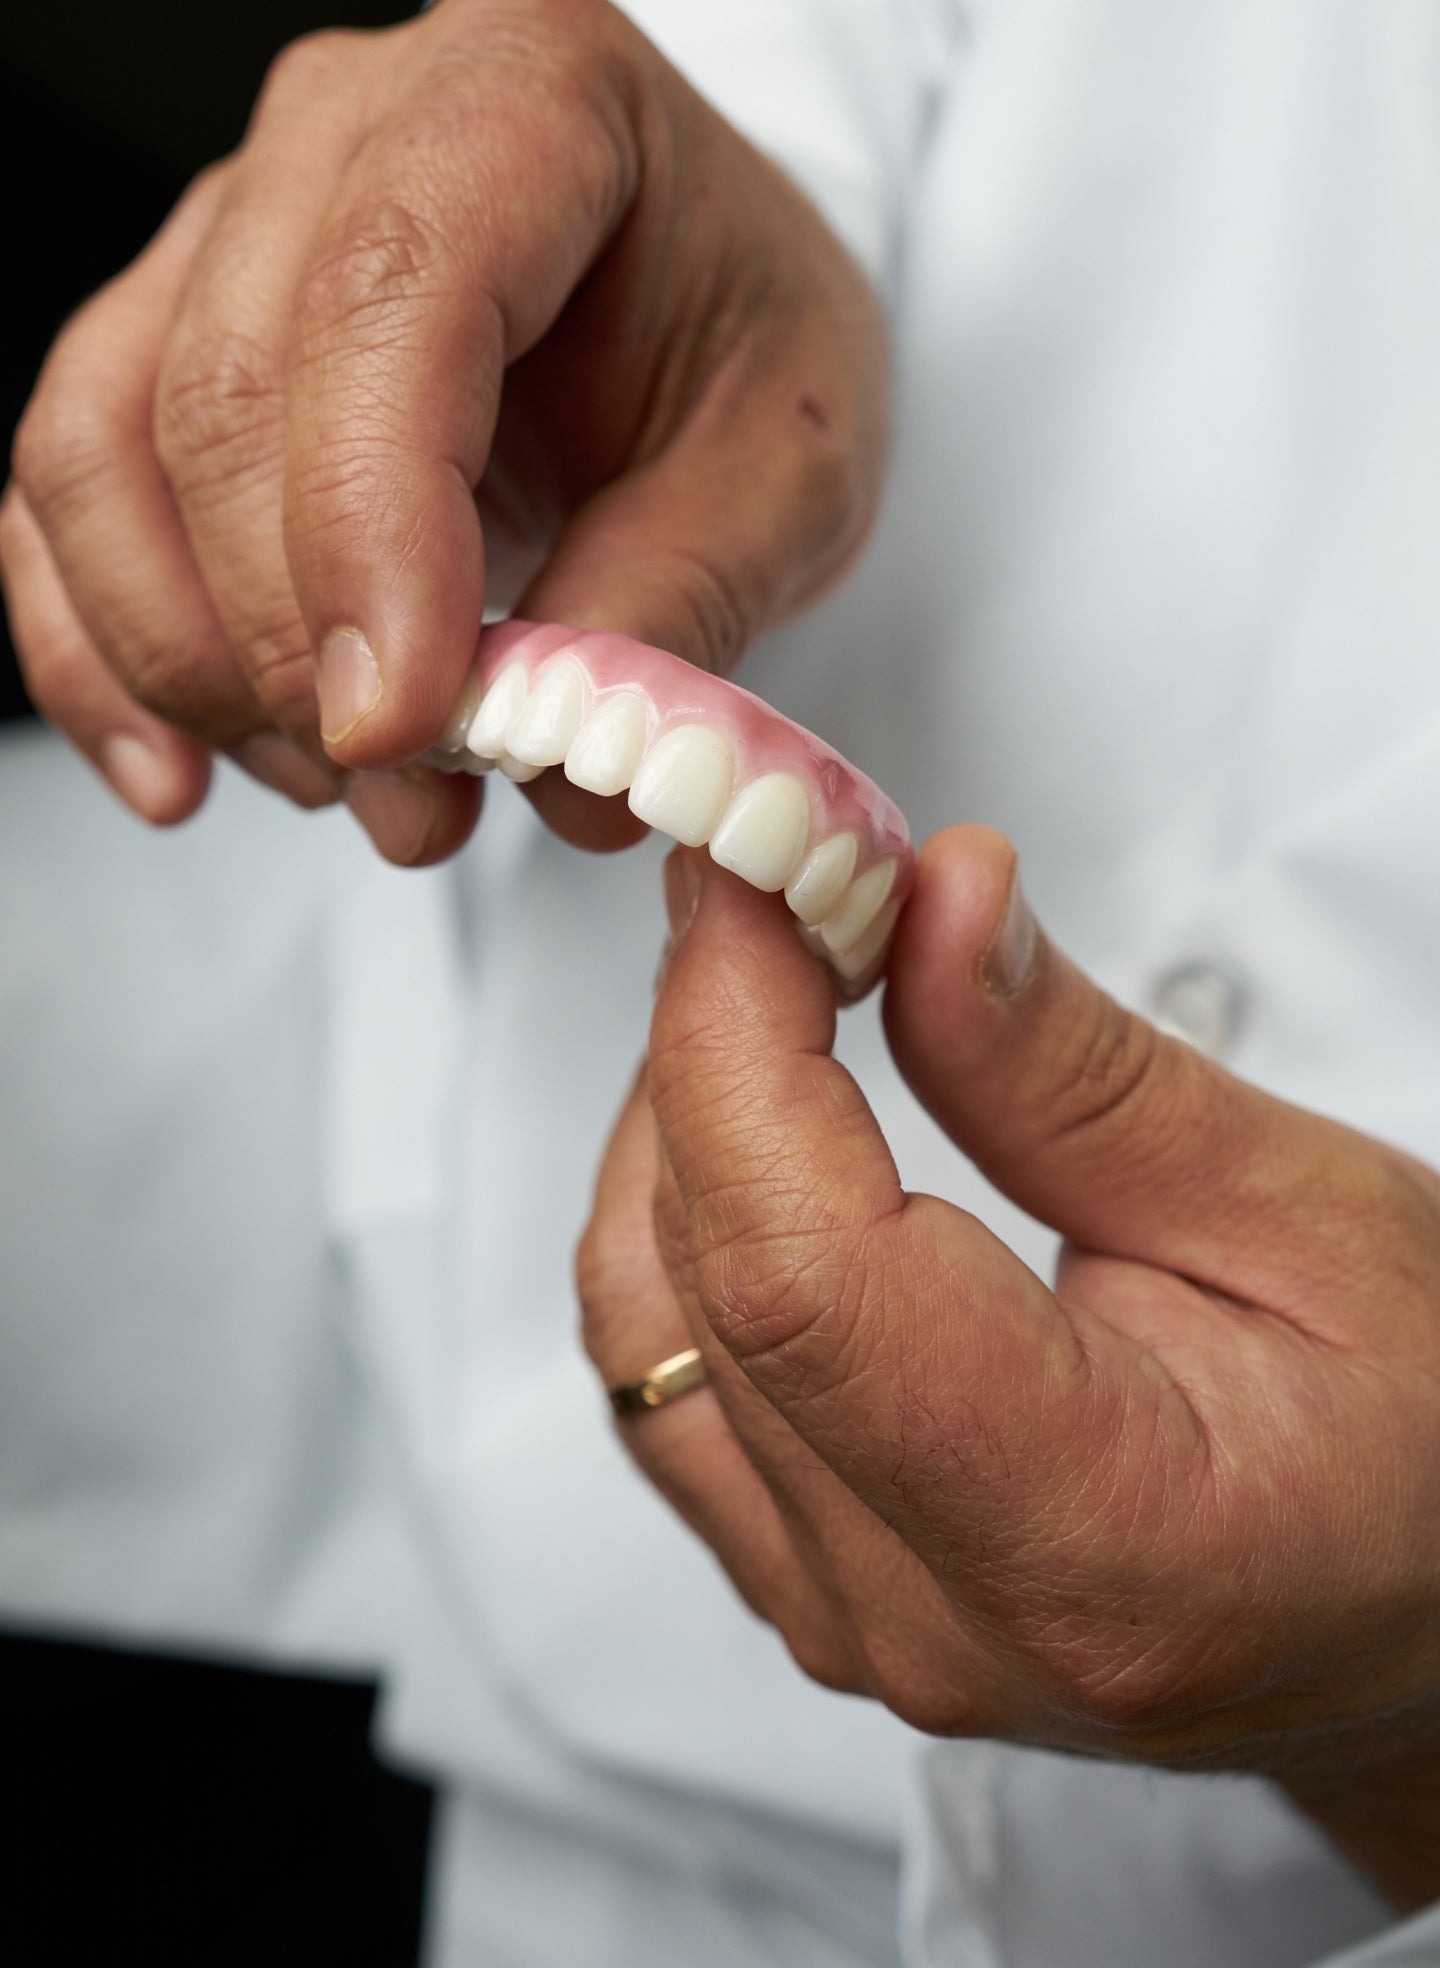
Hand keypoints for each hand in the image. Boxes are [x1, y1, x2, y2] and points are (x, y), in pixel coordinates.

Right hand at [1, 0, 885, 860]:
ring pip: (103, 451)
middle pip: (223, 394)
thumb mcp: (791, 472)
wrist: (698, 312)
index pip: (388, 298)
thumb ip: (678, 601)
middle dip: (297, 648)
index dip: (369, 530)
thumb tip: (550, 765)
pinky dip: (100, 659)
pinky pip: (62, 502)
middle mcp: (341, 133)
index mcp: (530, 98)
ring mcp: (226, 231)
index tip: (402, 720)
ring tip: (352, 788)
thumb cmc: (741, 347)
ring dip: (199, 670)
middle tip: (418, 801)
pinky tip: (186, 774)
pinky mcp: (162, 341)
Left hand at [579, 831, 1439, 1908]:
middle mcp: (928, 1614)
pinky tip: (753, 1118)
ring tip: (791, 977)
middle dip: (715, 1031)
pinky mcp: (804, 1575)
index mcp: (1088, 1544)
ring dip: (687, 1110)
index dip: (736, 1040)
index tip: (756, 869)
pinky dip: (681, 1210)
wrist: (1415, 1610)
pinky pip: (660, 1370)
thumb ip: (1082, 1074)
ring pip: (651, 1315)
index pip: (801, 1277)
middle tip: (796, 874)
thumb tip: (933, 903)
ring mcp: (847, 1615)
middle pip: (714, 1276)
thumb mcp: (1309, 1219)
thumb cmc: (1422, 1448)